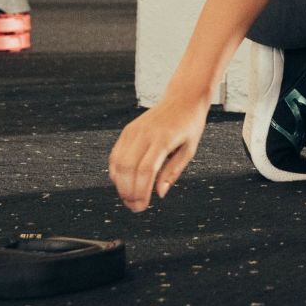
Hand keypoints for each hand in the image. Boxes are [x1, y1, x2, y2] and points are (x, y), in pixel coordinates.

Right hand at [108, 95, 207, 211]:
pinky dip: (116, 172)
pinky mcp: (127, 131)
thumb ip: (173, 172)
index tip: (142, 207)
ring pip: (118, 163)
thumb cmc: (189, 125)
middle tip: (135, 207)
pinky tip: (123, 183)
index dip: (141, 192)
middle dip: (128, 192)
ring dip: (120, 185)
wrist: (183, 98)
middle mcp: (145, 134)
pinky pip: (115, 155)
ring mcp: (133, 131)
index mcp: (163, 139)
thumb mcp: (189, 150)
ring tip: (129, 198)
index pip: (146, 170)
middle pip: (128, 168)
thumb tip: (159, 194)